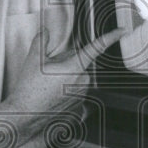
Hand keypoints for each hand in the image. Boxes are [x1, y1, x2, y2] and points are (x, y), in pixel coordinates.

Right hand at [5, 26, 126, 119]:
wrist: (25, 116)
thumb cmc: (29, 90)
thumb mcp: (32, 60)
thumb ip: (42, 41)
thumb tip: (46, 32)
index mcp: (74, 67)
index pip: (96, 48)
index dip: (110, 37)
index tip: (122, 31)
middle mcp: (82, 81)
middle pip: (78, 61)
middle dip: (65, 61)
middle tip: (47, 70)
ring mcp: (81, 94)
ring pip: (76, 76)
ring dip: (65, 76)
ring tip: (47, 84)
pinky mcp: (78, 105)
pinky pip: (74, 90)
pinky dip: (64, 89)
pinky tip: (50, 94)